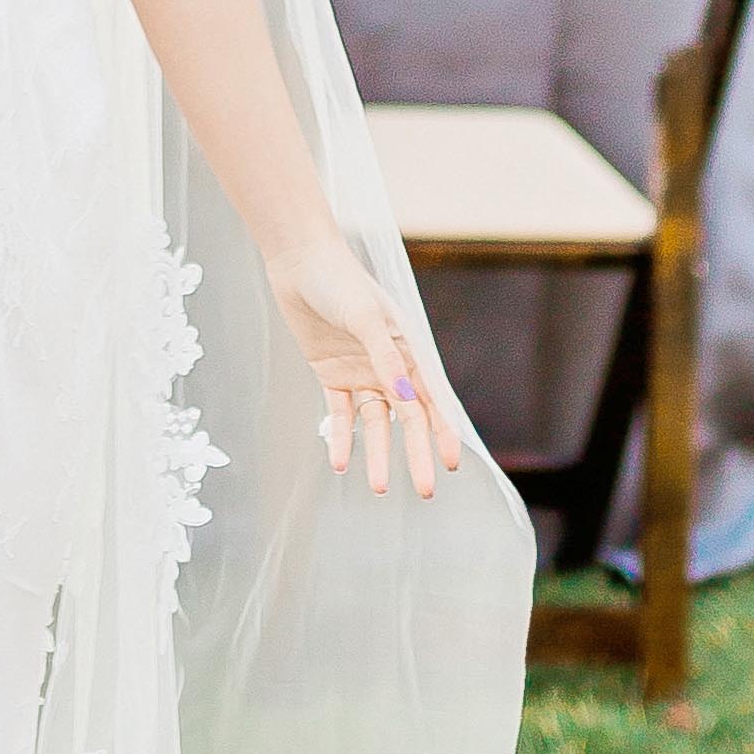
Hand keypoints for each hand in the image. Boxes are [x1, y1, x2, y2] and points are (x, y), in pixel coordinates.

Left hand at [268, 234, 465, 500]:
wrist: (299, 261)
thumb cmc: (340, 281)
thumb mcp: (366, 317)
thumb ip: (386, 359)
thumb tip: (408, 399)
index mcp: (407, 350)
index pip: (431, 400)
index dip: (444, 432)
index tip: (453, 463)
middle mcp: (388, 366)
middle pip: (407, 420)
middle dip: (416, 455)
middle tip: (426, 492)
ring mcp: (360, 372)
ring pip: (374, 424)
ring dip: (376, 454)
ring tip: (380, 488)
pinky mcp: (330, 374)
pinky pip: (340, 414)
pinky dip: (341, 437)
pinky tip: (340, 463)